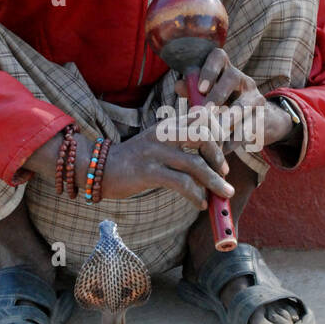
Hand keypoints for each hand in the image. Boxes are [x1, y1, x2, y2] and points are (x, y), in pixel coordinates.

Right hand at [20, 125, 234, 209]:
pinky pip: (180, 183)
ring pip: (194, 163)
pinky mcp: (148, 171)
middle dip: (218, 156)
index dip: (219, 132)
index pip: (201, 119)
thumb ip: (180, 143)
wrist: (99, 169)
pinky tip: (200, 204)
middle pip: (202, 136)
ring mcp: (155, 152)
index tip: (225, 152)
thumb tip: (209, 158)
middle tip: (225, 173)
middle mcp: (163, 134)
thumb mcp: (157, 144)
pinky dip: (195, 195)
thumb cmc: (134, 161)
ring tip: (224, 193)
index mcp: (167, 125)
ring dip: (214, 181)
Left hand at [173, 50, 292, 153]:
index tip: (201, 88)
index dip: (209, 69)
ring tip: (215, 132)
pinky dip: (234, 140)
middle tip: (204, 111)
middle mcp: (242, 79)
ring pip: (243, 105)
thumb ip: (192, 91)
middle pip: (232, 77)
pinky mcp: (262, 116)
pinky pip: (249, 127)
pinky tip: (223, 149)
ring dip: (227, 119)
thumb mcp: (207, 97)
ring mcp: (255, 97)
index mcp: (225, 70)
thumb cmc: (224, 106)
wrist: (258, 120)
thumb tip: (179, 85)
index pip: (219, 56)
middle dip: (217, 94)